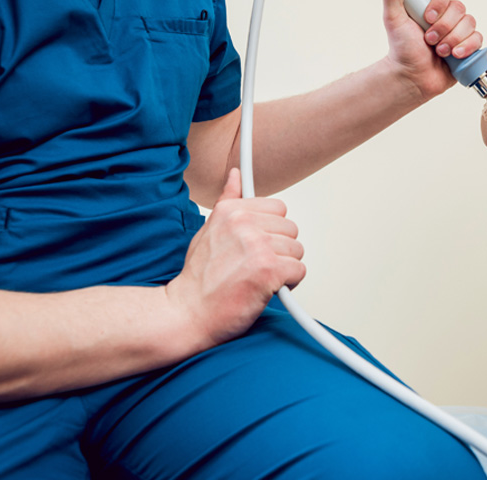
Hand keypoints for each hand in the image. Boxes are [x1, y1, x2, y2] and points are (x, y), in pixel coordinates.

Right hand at [166, 168, 305, 345]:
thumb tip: (236, 175)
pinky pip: (299, 270)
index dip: (271, 231)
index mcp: (231, 210)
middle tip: (257, 266)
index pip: (278, 208)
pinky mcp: (269, 270)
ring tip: (260, 278)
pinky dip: (289, 283)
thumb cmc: (198, 278)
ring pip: (297, 250)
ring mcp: (258, 245)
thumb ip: (228, 200)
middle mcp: (244, 223)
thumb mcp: (208, 229)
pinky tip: (268, 288)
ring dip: (284, 267)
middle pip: (291, 229)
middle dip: (280, 250)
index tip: (258, 245)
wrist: (187, 313)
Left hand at [380, 0, 482, 101]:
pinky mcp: (468, 46)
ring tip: (438, 51)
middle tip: (429, 40)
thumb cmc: (401, 49)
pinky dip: (466, 47)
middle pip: (459, 7)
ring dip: (452, 39)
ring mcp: (459, 30)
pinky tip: (453, 56)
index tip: (427, 17)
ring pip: (469, 23)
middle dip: (443, 27)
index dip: (440, 3)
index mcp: (431, 4)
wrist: (412, 77)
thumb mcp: (392, 18)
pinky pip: (478, 39)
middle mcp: (447, 15)